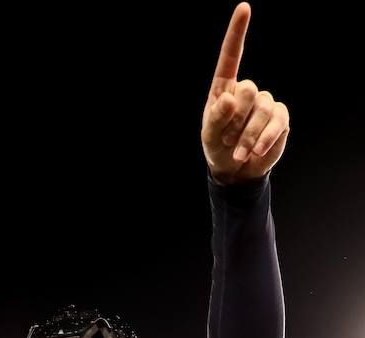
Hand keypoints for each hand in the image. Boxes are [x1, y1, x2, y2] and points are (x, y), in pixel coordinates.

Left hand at [201, 2, 289, 183]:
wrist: (236, 170)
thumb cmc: (218, 147)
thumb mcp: (209, 135)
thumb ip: (216, 117)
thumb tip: (230, 97)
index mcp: (225, 87)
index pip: (231, 56)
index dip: (237, 32)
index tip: (244, 8)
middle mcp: (247, 91)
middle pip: (248, 89)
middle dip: (237, 119)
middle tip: (228, 138)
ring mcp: (265, 103)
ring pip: (262, 108)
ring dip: (248, 135)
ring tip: (238, 151)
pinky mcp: (280, 118)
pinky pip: (277, 122)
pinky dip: (265, 139)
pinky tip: (255, 152)